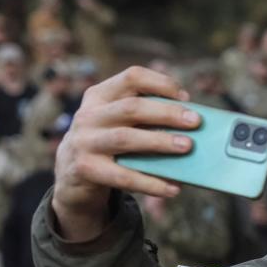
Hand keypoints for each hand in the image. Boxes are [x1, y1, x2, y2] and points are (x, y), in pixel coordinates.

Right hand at [52, 66, 198, 240]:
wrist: (71, 177)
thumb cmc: (108, 145)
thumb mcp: (116, 123)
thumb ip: (144, 118)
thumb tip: (189, 123)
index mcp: (99, 96)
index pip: (132, 77)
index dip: (160, 83)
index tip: (185, 97)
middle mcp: (88, 115)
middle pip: (132, 108)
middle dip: (167, 112)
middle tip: (195, 121)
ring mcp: (84, 142)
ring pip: (126, 138)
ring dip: (159, 141)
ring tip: (187, 147)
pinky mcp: (85, 170)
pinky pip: (123, 177)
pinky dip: (151, 183)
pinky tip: (173, 189)